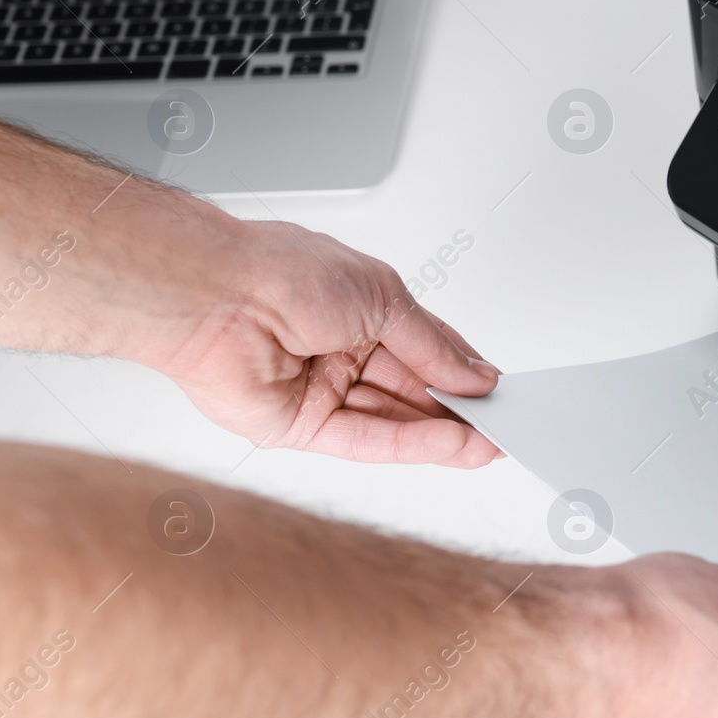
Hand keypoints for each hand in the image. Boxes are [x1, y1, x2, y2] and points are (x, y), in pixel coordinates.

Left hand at [146, 218, 502, 467]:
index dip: (465, 373)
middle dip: (460, 411)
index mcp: (362, 311)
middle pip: (413, 392)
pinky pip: (365, 442)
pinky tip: (451, 444)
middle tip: (505, 427)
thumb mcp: (385, 298)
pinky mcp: (299, 428)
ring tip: (489, 442)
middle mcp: (341, 352)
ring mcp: (320, 392)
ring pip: (394, 421)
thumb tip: (474, 374)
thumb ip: (433, 346)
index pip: (427, 350)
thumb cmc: (281, 272)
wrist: (212, 295)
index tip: (501, 394)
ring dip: (444, 435)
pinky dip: (411, 445)